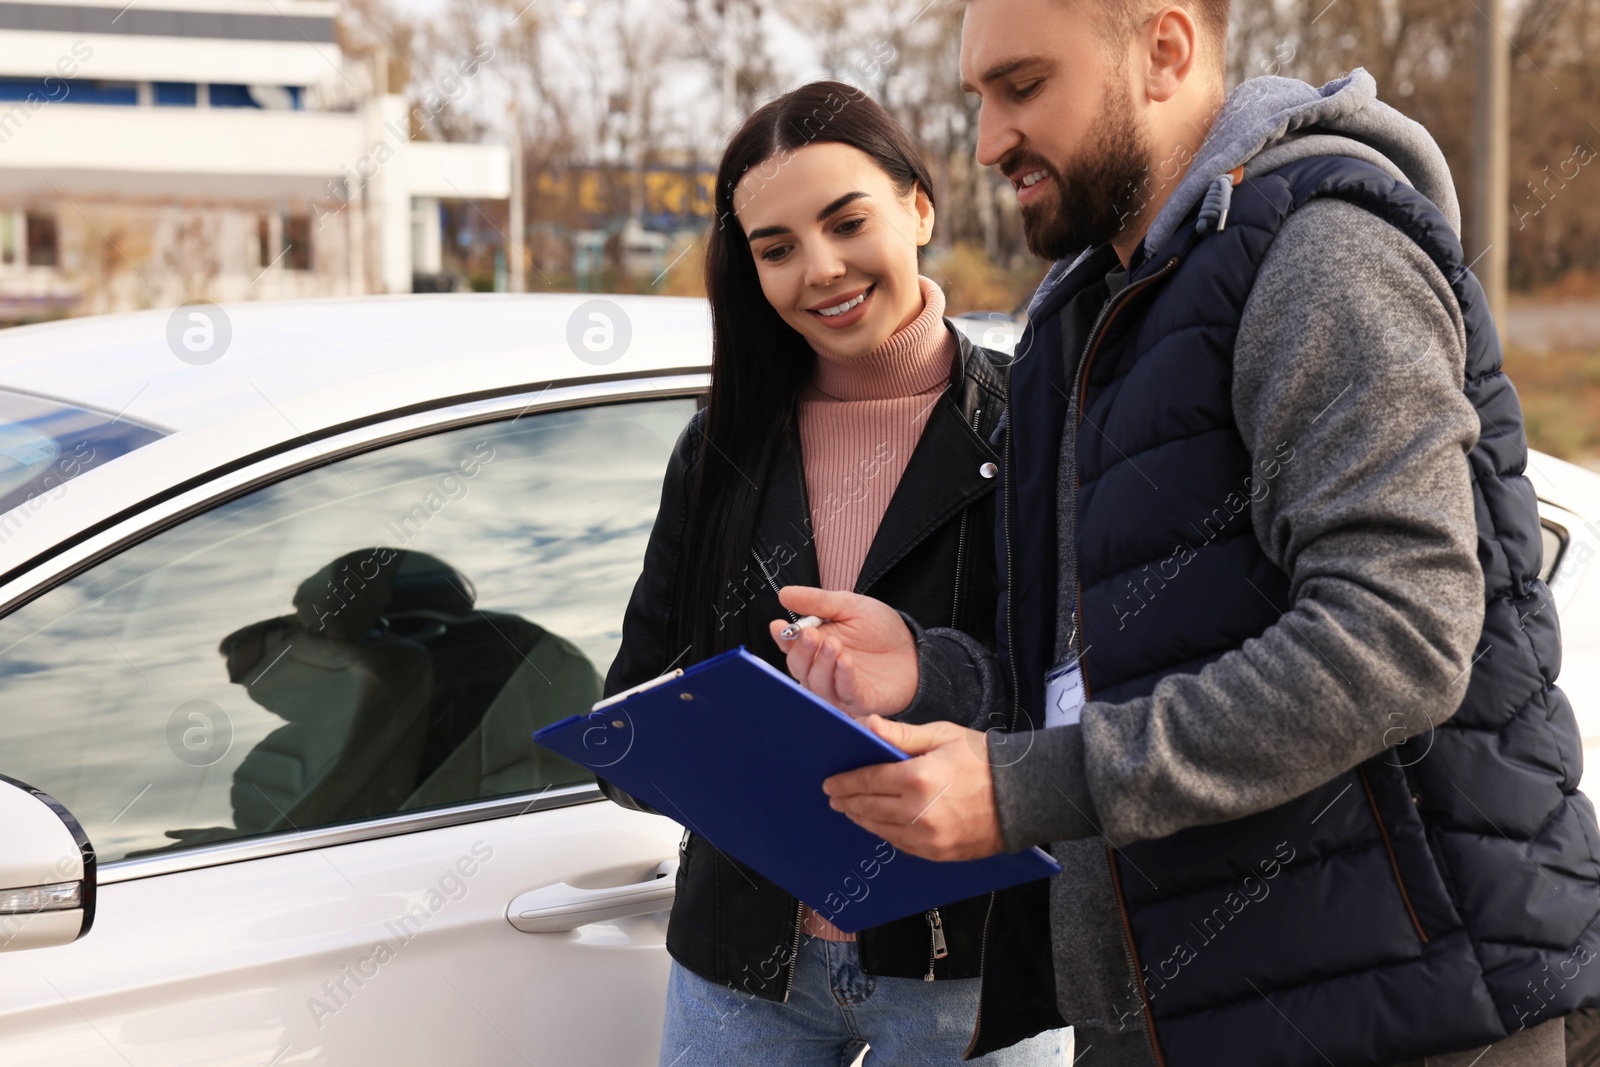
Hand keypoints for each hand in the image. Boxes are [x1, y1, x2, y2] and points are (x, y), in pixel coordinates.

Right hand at [768, 587, 917, 716]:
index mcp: (815, 645)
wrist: (914, 649)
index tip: (779, 626)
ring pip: (817, 683)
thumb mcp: (849, 606)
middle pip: (799, 666)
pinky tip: (845, 661)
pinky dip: (842, 677)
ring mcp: (838, 688)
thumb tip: (784, 595)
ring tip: (833, 645)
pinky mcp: (858, 701)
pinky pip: (844, 693)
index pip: (790, 645)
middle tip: (809, 634)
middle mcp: (821, 670)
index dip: (783, 637)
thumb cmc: (880, 630)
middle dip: (801, 650)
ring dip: (822, 664)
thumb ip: (817, 601)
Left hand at [821, 716, 1004, 861]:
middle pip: (869, 808)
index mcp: (917, 778)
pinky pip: (902, 845)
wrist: (1025, 794)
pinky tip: (879, 825)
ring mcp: (929, 837)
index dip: (845, 782)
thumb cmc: (984, 760)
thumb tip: (868, 726)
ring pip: (882, 829)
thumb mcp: (942, 735)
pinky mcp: (939, 853)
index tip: (831, 783)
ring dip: (862, 820)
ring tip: (852, 811)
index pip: (867, 781)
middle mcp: (919, 812)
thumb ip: (901, 735)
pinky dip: (886, 833)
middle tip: (835, 798)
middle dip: (848, 801)